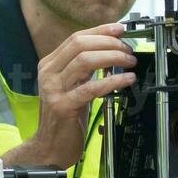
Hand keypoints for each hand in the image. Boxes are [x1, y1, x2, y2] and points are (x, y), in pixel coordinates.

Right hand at [3, 22, 136, 169]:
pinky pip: (90, 88)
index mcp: (50, 65)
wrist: (49, 147)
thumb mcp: (73, 87)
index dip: (100, 31)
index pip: (76, 38)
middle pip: (80, 44)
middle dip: (108, 43)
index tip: (119, 29)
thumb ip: (85, 70)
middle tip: (128, 50)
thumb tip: (109, 52)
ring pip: (84, 61)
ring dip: (112, 57)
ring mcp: (53, 89)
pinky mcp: (62, 106)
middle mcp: (48, 73)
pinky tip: (126, 80)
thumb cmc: (64, 118)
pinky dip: (112, 81)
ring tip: (129, 62)